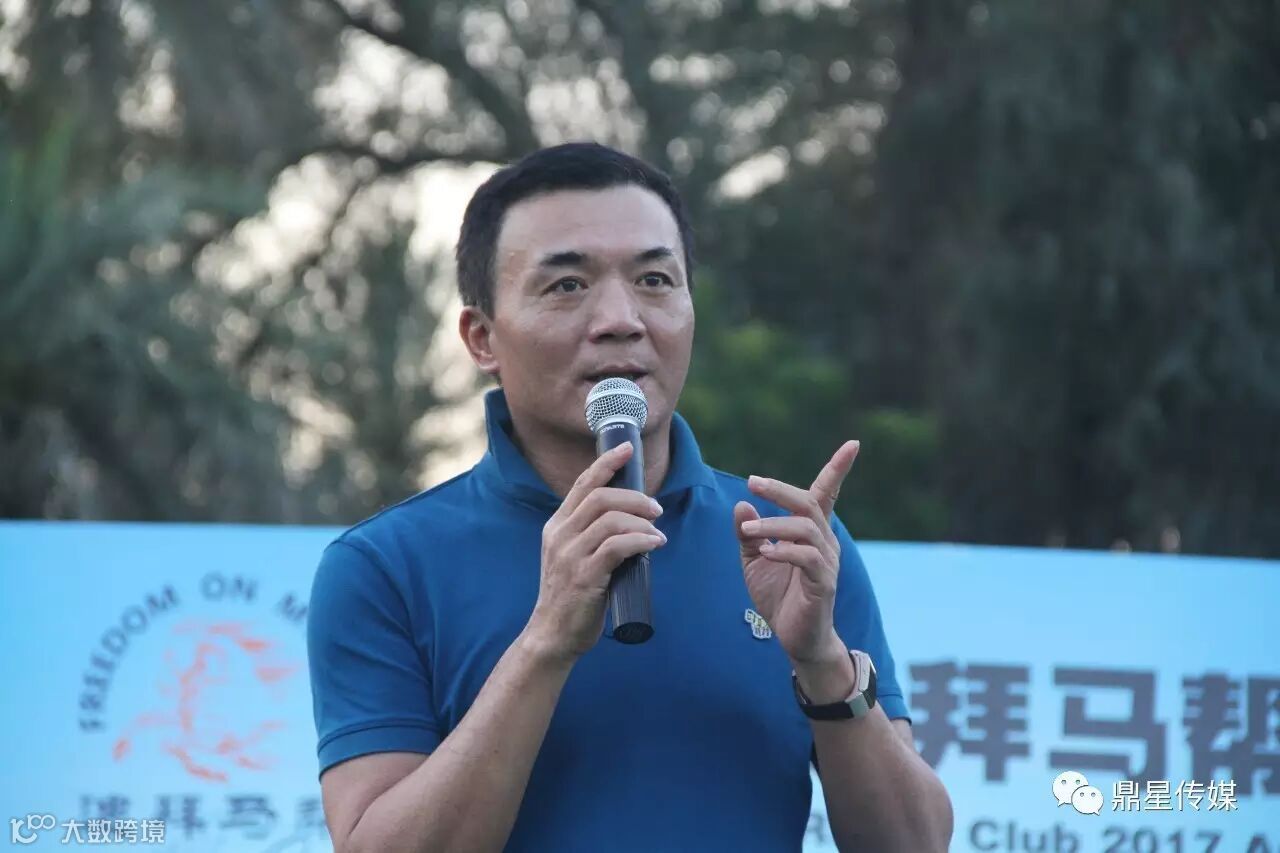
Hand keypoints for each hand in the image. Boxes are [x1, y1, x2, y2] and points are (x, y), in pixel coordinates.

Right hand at [524, 442, 665, 665]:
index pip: (582, 484)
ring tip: (657, 533)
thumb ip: (592, 537)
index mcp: (557, 527)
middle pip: (600, 497)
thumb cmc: (572, 597)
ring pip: (611, 519)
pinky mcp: (584, 576)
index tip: (628, 449)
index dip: (606, 463)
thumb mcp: (573, 557)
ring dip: (641, 522)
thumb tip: (633, 520)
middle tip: (656, 509)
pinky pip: (617, 547)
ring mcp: (570, 555)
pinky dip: (641, 541)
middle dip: (634, 496)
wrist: (553, 635)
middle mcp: (560, 535)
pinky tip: (654, 545)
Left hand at [733, 440, 859, 664]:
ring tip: (747, 531)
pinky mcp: (823, 584)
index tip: (853, 444)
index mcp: (812, 533)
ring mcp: (826, 562)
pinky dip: (784, 551)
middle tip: (752, 482)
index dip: (838, 469)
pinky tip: (767, 554)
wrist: (796, 640)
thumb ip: (749, 535)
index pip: (826, 494)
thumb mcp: (755, 561)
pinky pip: (807, 558)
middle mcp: (825, 542)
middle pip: (810, 502)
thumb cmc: (780, 597)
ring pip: (806, 528)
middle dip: (781, 489)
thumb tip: (741, 505)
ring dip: (773, 525)